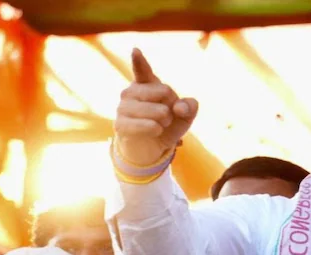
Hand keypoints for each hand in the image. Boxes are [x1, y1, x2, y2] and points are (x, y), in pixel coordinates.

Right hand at [114, 48, 198, 165]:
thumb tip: (180, 107)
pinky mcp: (120, 124)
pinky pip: (147, 125)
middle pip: (164, 91)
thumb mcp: (185, 115)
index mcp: (146, 84)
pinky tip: (155, 130)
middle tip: (166, 114)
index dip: (139, 61)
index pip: (142, 70)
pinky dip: (156, 130)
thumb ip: (190, 107)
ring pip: (156, 111)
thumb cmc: (167, 124)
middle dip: (172, 105)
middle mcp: (131, 92)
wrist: (152, 148)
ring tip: (161, 124)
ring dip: (165, 120)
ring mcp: (123, 107)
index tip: (136, 50)